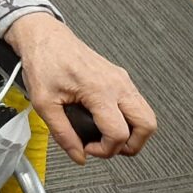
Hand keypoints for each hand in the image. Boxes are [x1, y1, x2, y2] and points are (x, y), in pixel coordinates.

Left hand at [3, 13, 157, 165]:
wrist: (45, 37)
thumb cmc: (44, 62)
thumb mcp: (44, 103)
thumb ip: (62, 134)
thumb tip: (78, 155)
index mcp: (99, 90)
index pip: (119, 133)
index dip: (105, 150)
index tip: (88, 149)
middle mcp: (117, 84)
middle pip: (147, 125)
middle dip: (132, 145)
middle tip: (109, 148)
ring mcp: (121, 79)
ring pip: (146, 114)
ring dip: (133, 133)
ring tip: (107, 137)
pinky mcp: (119, 77)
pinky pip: (136, 103)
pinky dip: (128, 119)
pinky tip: (105, 121)